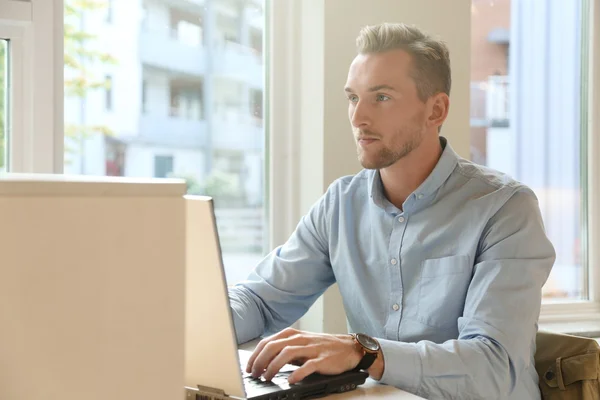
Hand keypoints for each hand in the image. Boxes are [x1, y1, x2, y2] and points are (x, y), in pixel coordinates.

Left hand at [245, 328, 362, 383]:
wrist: (348, 348)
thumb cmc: (322, 346)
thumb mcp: (301, 344)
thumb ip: (284, 349)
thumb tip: (264, 361)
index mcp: (293, 334)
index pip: (268, 341)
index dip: (255, 355)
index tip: (248, 367)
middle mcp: (300, 339)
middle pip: (274, 346)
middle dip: (260, 361)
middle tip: (254, 374)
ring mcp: (312, 348)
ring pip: (287, 353)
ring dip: (273, 366)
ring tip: (267, 377)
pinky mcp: (323, 359)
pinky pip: (308, 365)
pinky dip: (297, 373)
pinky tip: (290, 380)